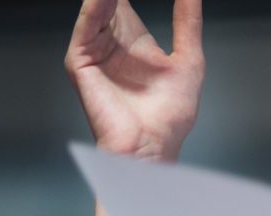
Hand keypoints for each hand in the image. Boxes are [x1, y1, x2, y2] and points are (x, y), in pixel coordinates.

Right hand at [65, 0, 202, 162]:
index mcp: (134, 41)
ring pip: (97, 5)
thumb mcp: (189, 59)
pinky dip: (98, 4)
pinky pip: (88, 23)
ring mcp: (94, 49)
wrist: (154, 147)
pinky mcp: (81, 60)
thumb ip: (188, 21)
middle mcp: (111, 42)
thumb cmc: (168, 117)